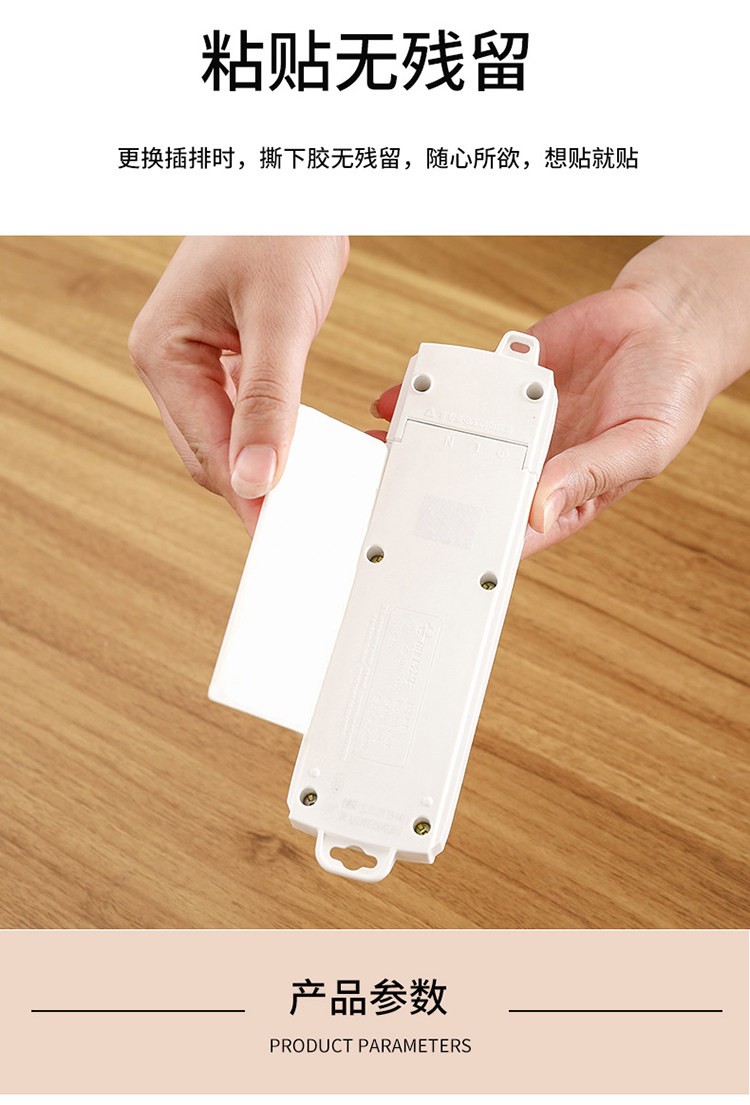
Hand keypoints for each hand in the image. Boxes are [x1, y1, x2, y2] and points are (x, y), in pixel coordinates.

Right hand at [129, 236, 348, 533]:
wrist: (296, 182)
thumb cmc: (278, 225)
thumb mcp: (280, 318)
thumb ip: (270, 402)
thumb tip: (259, 477)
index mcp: (163, 352)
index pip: (203, 449)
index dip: (245, 493)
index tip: (279, 530)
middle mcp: (172, 362)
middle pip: (210, 453)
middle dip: (253, 484)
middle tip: (299, 520)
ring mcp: (198, 361)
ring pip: (227, 438)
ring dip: (263, 462)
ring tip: (304, 492)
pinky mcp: (228, 357)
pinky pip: (244, 415)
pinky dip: (271, 435)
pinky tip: (299, 450)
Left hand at [373, 238, 748, 557]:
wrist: (665, 325)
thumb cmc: (667, 396)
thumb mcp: (640, 445)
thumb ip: (589, 475)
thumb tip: (541, 510)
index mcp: (564, 493)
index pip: (511, 530)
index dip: (475, 546)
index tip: (437, 557)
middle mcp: (531, 462)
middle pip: (473, 487)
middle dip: (432, 496)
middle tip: (389, 503)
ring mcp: (513, 422)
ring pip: (457, 439)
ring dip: (420, 445)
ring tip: (380, 453)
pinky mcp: (504, 380)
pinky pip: (462, 389)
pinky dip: (431, 391)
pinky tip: (398, 399)